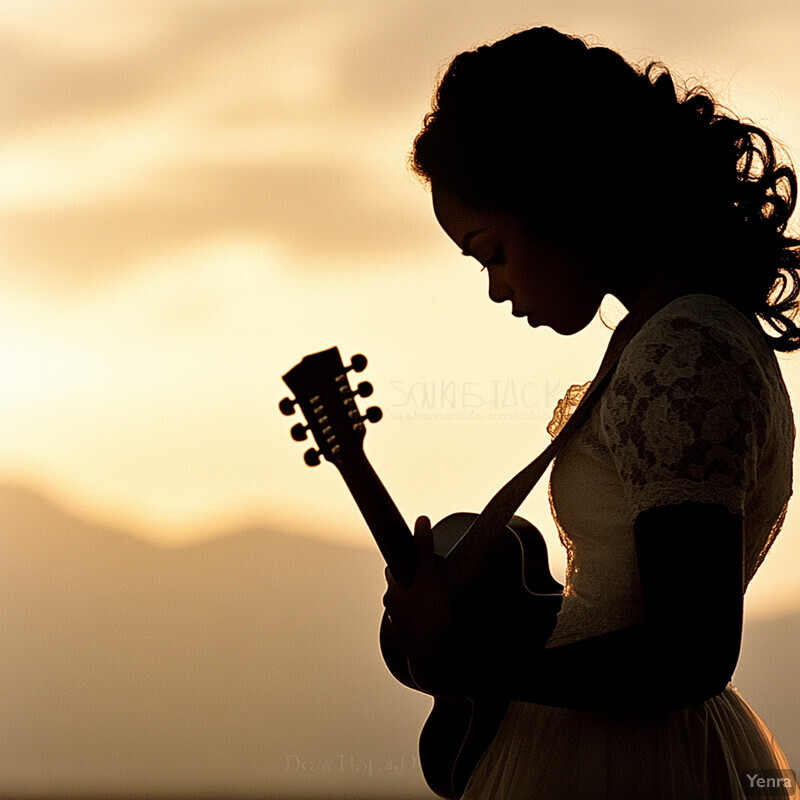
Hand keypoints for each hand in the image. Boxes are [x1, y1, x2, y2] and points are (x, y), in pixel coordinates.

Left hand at [382, 516, 453, 661]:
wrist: (436, 665)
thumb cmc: (428, 621)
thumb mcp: (428, 579)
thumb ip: (424, 550)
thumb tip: (421, 520)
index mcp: (394, 593)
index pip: (393, 570)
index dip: (404, 561)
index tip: (414, 555)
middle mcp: (395, 611)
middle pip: (402, 589)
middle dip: (414, 581)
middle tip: (432, 574)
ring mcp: (406, 628)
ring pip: (411, 608)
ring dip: (422, 602)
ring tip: (441, 598)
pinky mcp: (418, 642)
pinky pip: (422, 625)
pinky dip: (430, 619)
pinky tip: (444, 621)